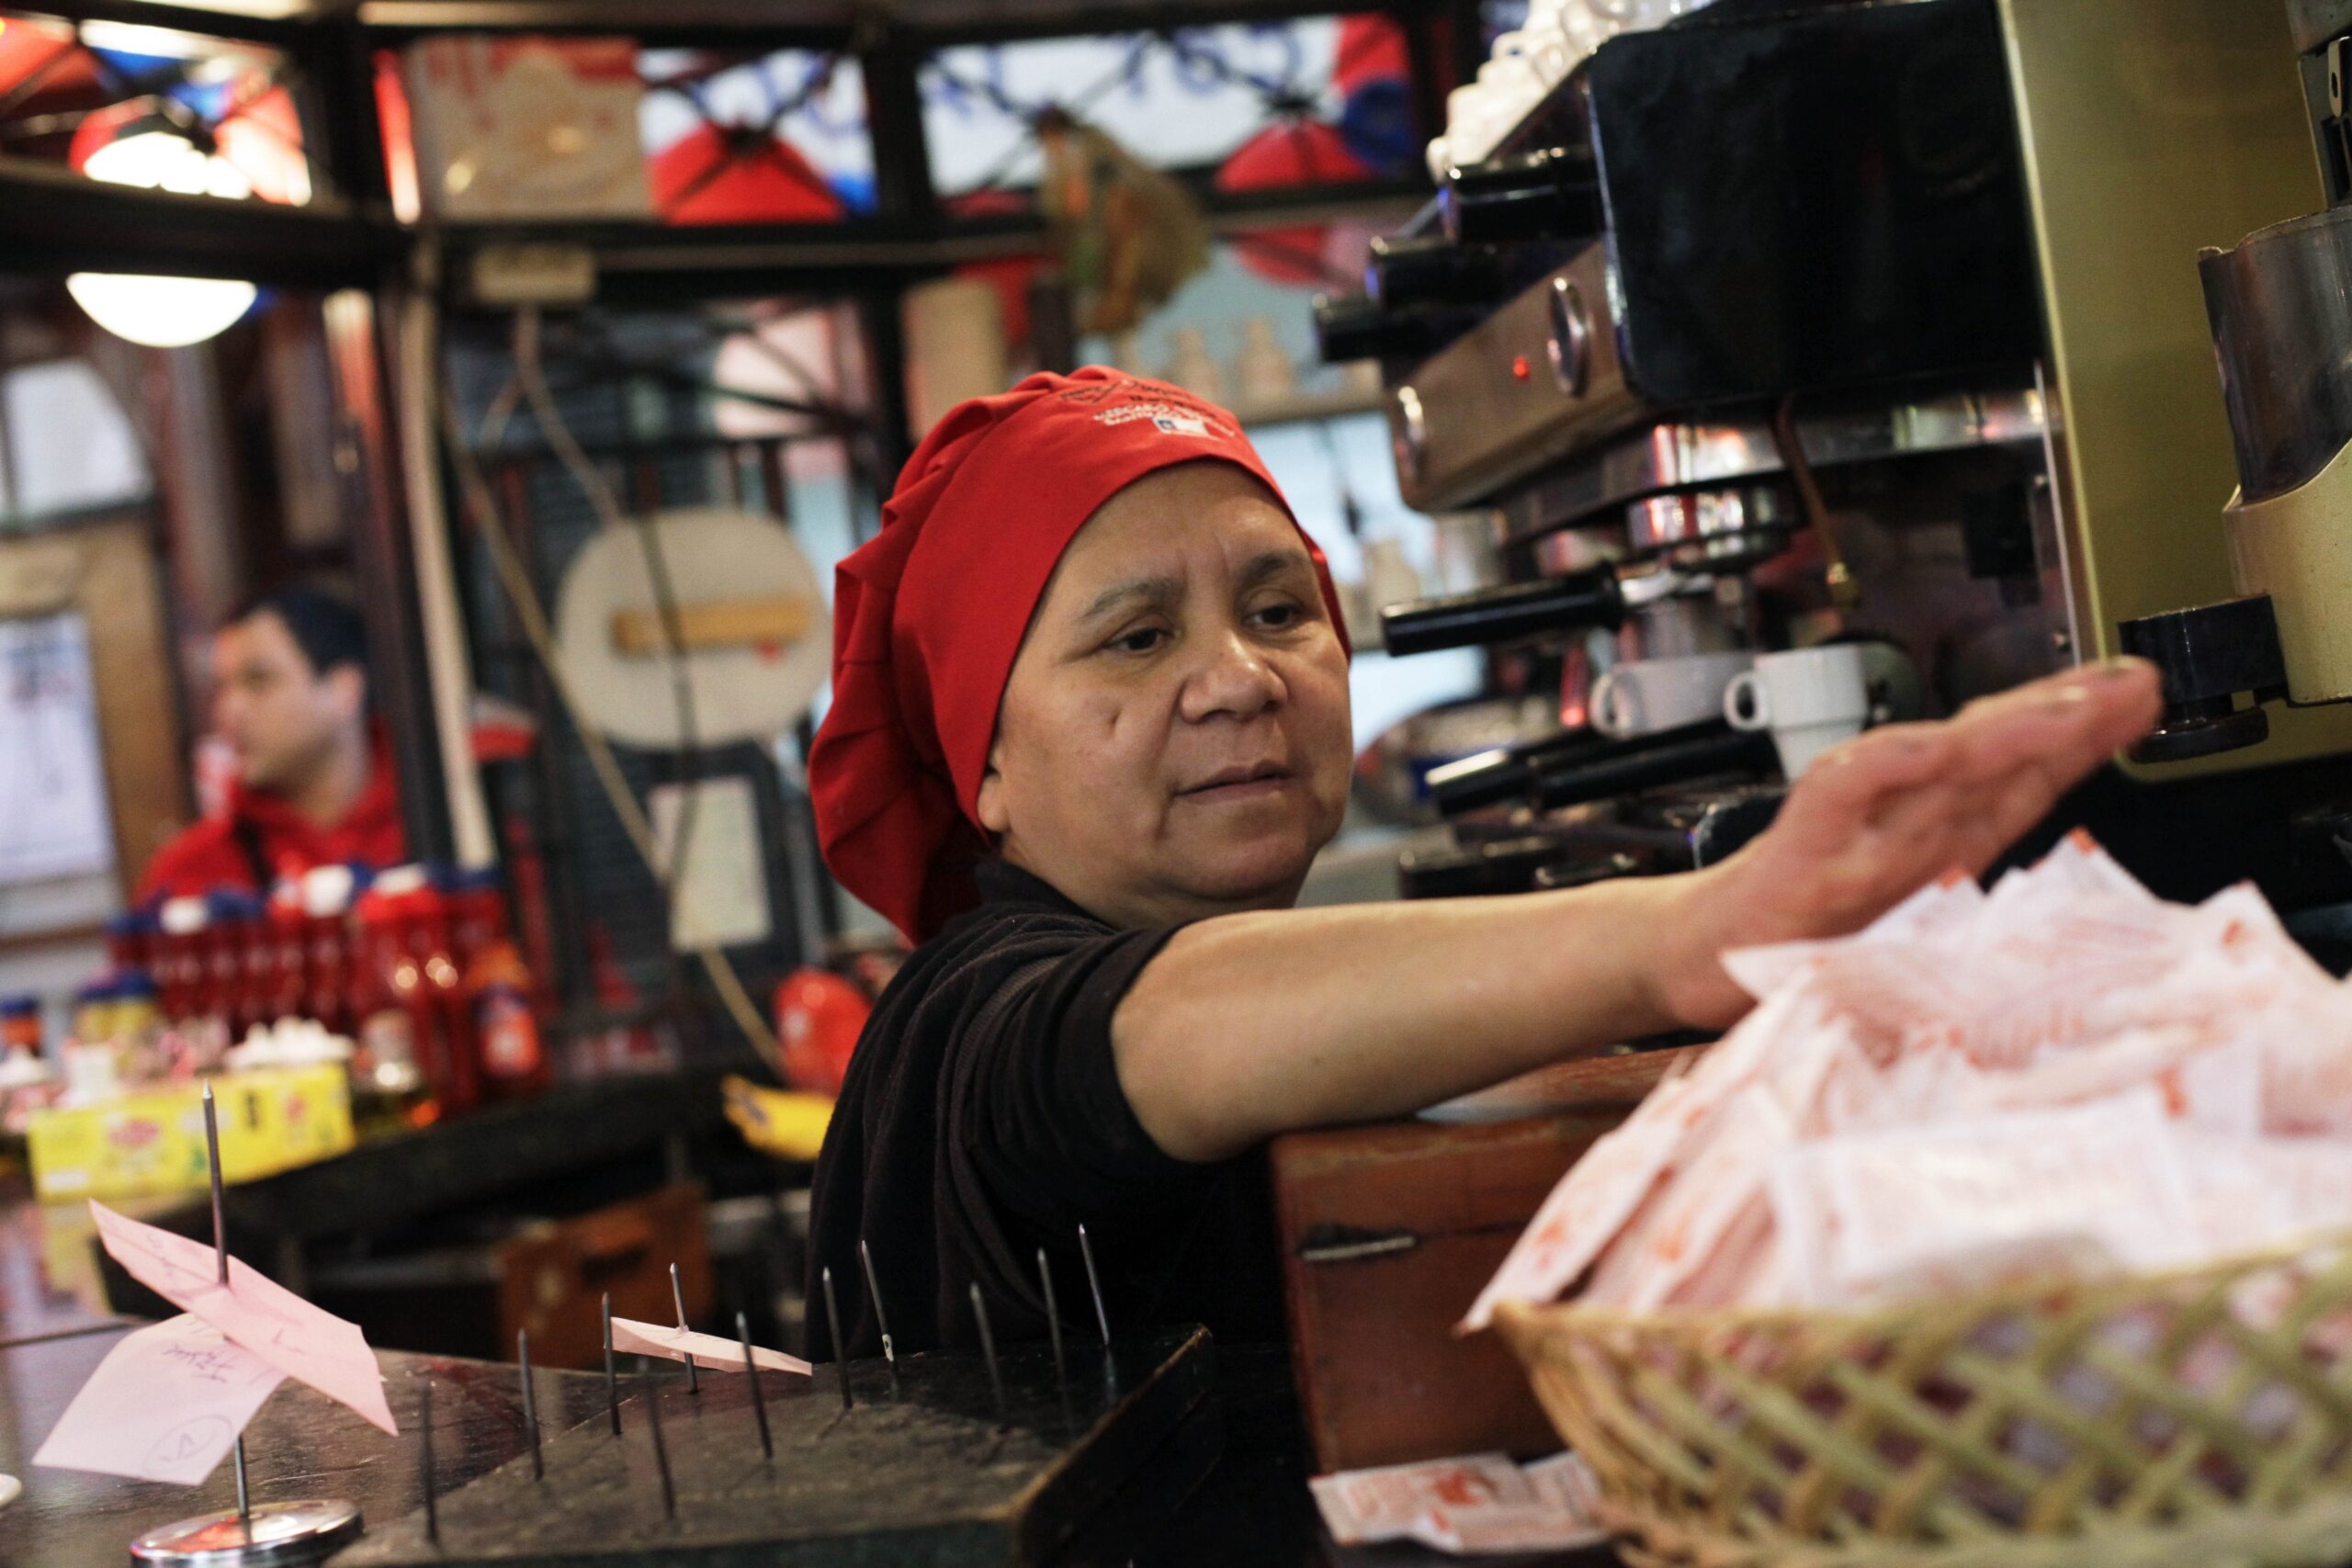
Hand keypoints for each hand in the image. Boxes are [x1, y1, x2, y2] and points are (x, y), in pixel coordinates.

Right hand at [1654, 658, 2162, 1030]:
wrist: (1705, 956)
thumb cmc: (1802, 931)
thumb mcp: (1909, 919)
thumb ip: (1972, 894)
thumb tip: (2075, 902)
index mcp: (1937, 841)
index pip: (2023, 776)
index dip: (2087, 736)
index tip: (2144, 700)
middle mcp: (1903, 823)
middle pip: (1996, 754)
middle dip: (2069, 713)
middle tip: (2136, 681)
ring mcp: (1854, 831)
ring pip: (1938, 764)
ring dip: (2008, 730)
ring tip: (2071, 707)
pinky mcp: (1802, 849)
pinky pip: (1844, 794)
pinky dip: (1884, 765)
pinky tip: (1931, 745)